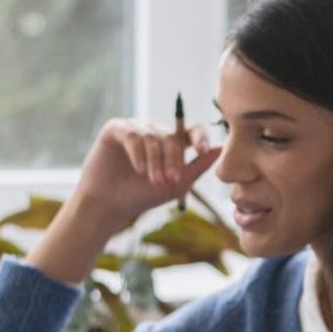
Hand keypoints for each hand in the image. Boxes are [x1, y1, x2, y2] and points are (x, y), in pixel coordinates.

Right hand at [73, 117, 220, 230]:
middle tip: (171, 180)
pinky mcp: (116, 128)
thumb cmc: (143, 195)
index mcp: (172, 143)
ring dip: (156, 160)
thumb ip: (198, 165)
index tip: (203, 150)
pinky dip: (138, 153)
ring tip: (154, 180)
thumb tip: (222, 148)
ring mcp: (136, 128)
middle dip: (174, 159)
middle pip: (173, 136)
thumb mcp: (177, 184)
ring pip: (153, 137)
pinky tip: (139, 169)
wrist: (110, 204)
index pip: (193, 131)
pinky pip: (132, 135)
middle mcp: (155, 132)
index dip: (200, 138)